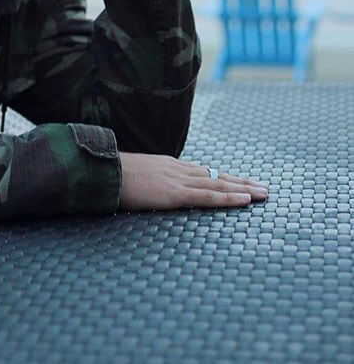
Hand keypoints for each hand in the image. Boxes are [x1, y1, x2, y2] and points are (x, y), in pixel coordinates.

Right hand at [119, 152, 268, 210]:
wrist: (102, 171)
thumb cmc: (112, 175)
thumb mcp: (135, 175)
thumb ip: (148, 180)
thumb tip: (151, 189)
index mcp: (167, 165)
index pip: (202, 172)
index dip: (223, 178)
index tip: (239, 182)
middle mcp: (177, 169)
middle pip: (216, 175)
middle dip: (241, 182)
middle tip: (263, 187)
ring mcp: (177, 180)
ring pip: (218, 184)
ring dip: (243, 189)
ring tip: (263, 194)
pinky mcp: (174, 193)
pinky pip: (207, 196)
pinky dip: (228, 197)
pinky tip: (245, 200)